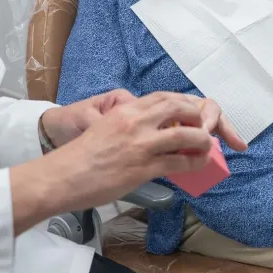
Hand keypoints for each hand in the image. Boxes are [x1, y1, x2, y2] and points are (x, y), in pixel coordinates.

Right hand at [41, 90, 246, 151]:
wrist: (64, 175)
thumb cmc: (81, 156)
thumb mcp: (105, 128)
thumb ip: (129, 125)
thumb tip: (153, 133)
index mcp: (125, 109)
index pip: (165, 97)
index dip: (186, 103)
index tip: (196, 112)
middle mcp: (136, 121)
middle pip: (181, 106)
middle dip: (202, 114)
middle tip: (209, 126)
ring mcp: (141, 143)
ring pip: (188, 132)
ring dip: (204, 139)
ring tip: (208, 146)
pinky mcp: (143, 166)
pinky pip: (180, 160)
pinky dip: (196, 161)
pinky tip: (199, 164)